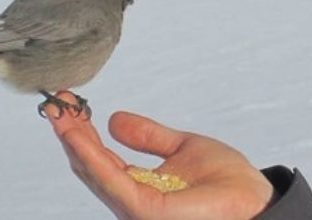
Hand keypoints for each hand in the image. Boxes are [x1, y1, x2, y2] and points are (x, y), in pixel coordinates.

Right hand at [46, 92, 274, 219]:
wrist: (254, 201)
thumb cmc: (227, 185)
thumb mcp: (182, 148)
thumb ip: (148, 136)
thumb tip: (115, 120)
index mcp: (140, 187)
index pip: (102, 159)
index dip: (83, 132)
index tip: (71, 103)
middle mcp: (132, 200)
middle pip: (91, 166)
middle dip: (71, 133)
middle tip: (57, 102)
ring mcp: (136, 207)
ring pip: (96, 172)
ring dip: (75, 141)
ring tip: (60, 113)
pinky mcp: (144, 210)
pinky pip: (112, 182)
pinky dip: (92, 157)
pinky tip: (78, 136)